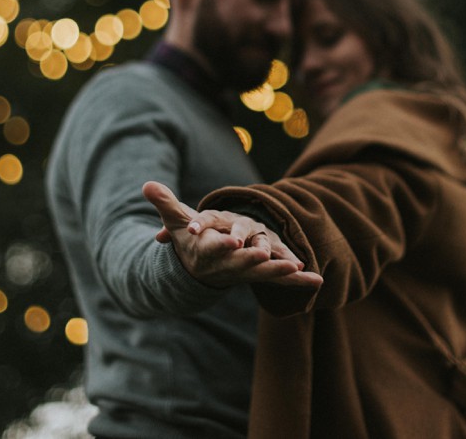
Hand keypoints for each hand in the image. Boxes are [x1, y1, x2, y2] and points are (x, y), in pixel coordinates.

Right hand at [143, 181, 321, 288]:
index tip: (231, 241)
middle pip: (240, 264)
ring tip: (296, 267)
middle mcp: (226, 266)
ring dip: (279, 272)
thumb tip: (146, 184)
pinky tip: (318, 280)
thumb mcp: (175, 221)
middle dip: (253, 260)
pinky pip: (281, 282)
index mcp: (206, 251)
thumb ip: (165, 203)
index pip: (213, 249)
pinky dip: (298, 282)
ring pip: (262, 274)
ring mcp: (244, 273)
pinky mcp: (259, 275)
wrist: (197, 270)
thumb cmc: (187, 239)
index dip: (221, 245)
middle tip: (266, 255)